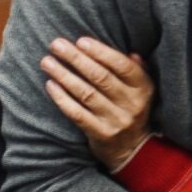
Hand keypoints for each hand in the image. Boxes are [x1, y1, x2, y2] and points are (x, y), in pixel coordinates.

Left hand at [42, 36, 154, 172]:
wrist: (134, 150)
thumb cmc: (132, 110)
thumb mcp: (142, 90)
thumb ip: (137, 71)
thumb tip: (131, 53)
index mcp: (144, 89)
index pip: (122, 66)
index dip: (101, 52)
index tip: (80, 41)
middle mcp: (132, 104)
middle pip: (101, 78)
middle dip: (76, 59)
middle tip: (56, 45)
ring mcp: (116, 120)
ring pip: (86, 94)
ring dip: (64, 76)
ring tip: (47, 62)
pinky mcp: (101, 134)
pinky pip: (78, 114)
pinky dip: (62, 99)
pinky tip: (51, 85)